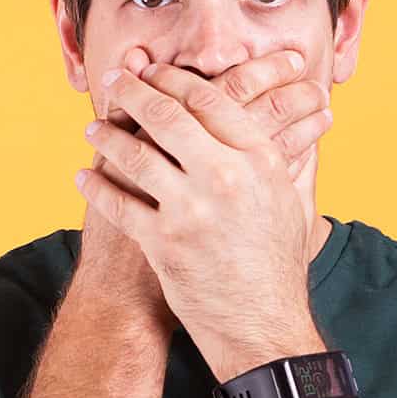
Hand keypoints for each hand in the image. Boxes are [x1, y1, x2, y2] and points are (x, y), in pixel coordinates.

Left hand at [75, 47, 332, 378]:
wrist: (263, 327)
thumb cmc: (279, 265)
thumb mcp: (294, 202)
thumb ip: (291, 156)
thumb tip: (311, 118)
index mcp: (259, 158)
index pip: (208, 99)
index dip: (173, 79)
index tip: (152, 70)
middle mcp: (225, 176)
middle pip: (166, 115)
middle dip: (132, 91)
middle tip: (113, 80)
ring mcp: (191, 209)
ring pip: (135, 154)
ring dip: (108, 135)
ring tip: (93, 128)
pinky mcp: (163, 242)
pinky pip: (118, 203)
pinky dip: (97, 186)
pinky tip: (85, 176)